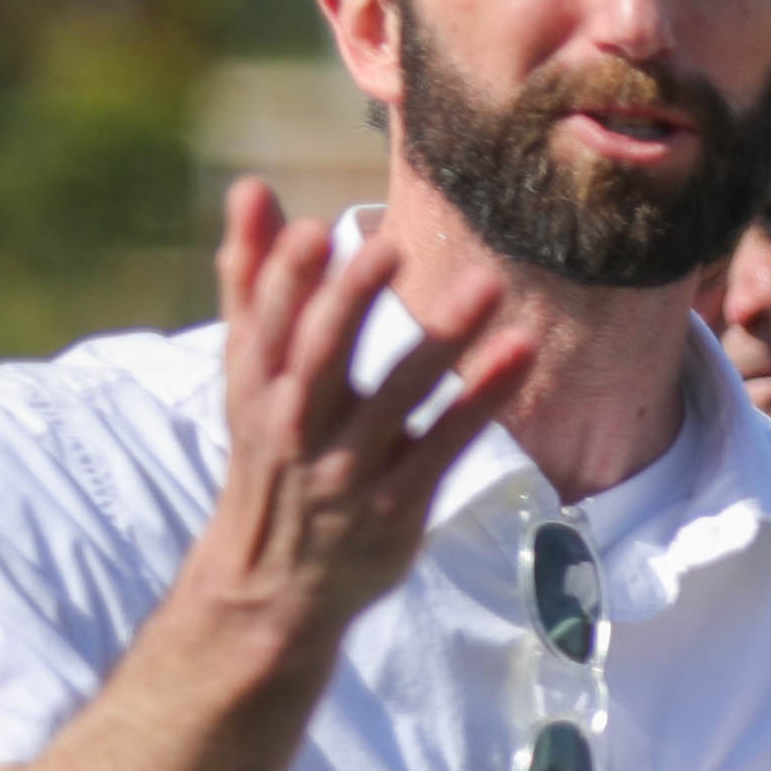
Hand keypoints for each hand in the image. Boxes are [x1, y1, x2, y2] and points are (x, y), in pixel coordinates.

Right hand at [177, 180, 521, 648]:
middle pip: (323, 353)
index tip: (312, 229)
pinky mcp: (399, 505)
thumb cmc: (272, 452)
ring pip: (397, 398)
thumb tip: (251, 187)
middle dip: (352, 300)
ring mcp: (349, 469)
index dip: (285, 279)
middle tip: (392, 247)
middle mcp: (298, 425)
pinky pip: (445, 444)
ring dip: (442, 339)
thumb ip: (253, 280)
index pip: (267, 323)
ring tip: (488, 284)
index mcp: (258, 385)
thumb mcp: (251, 372)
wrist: (275, 583)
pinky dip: (481, 399)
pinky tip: (519, 352)